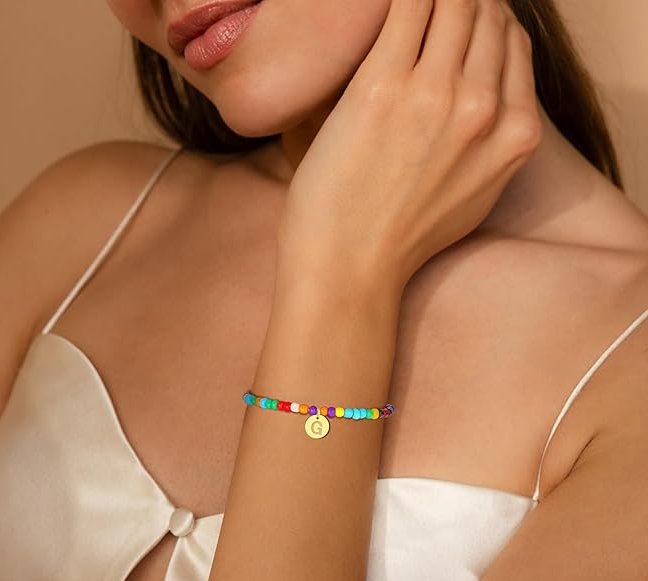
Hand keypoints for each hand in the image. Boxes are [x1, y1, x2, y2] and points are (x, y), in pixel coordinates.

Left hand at [276, 0, 541, 298]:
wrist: (351, 269)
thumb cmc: (400, 240)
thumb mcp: (473, 196)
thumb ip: (491, 144)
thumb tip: (487, 100)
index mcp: (515, 134)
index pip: (513, 43)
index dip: (485, 24)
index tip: (458, 22)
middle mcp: (485, 107)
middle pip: (487, 16)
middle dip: (461, 3)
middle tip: (431, 9)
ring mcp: (436, 93)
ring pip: (452, 1)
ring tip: (409, 9)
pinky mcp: (383, 86)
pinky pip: (405, 5)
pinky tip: (378, 5)